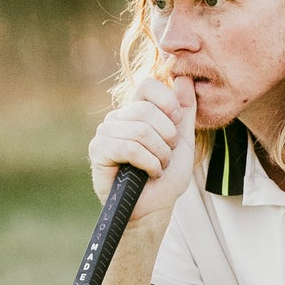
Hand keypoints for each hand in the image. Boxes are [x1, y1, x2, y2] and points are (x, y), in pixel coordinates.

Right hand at [89, 75, 195, 222]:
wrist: (154, 208)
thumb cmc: (166, 177)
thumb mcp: (183, 140)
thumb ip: (186, 110)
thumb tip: (185, 77)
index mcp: (137, 111)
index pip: (148, 85)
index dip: (166, 101)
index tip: (176, 121)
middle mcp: (118, 118)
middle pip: (147, 110)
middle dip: (167, 137)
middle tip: (168, 155)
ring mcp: (105, 133)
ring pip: (140, 130)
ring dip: (160, 154)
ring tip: (158, 167)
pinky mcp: (98, 151)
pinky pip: (129, 148)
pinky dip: (148, 163)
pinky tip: (149, 173)